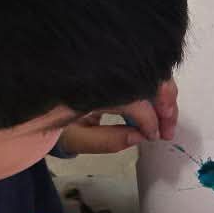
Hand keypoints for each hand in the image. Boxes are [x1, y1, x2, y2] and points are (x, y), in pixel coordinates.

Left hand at [59, 80, 178, 154]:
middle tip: (170, 129)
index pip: (133, 99)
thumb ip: (108, 140)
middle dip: (166, 104)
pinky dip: (157, 93)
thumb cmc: (60, 126)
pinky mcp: (121, 74)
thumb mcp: (78, 139)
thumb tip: (141, 136)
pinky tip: (160, 111)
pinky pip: (145, 79)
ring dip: (166, 98)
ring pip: (151, 76)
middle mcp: (107, 73)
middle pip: (149, 79)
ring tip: (168, 122)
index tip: (154, 137)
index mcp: (94, 88)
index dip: (149, 119)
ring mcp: (114, 71)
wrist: (43, 111)